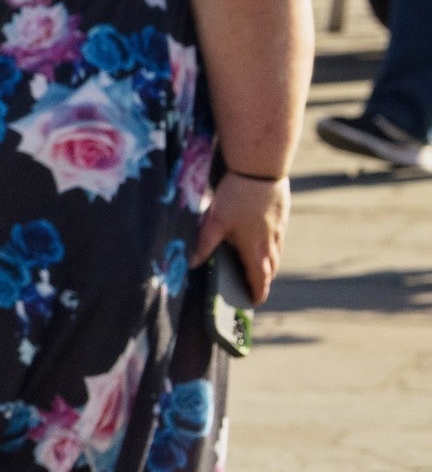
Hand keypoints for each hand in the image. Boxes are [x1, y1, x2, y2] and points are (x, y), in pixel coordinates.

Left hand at [193, 167, 287, 301]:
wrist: (261, 170)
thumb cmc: (237, 196)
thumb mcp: (216, 220)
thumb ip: (204, 243)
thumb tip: (191, 263)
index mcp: (255, 248)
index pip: (259, 278)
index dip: (257, 291)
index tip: (255, 301)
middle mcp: (271, 242)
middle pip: (270, 268)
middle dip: (263, 280)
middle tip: (255, 287)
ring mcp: (279, 229)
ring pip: (276, 254)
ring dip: (269, 264)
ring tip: (259, 268)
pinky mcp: (281, 216)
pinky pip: (278, 239)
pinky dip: (272, 247)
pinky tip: (264, 239)